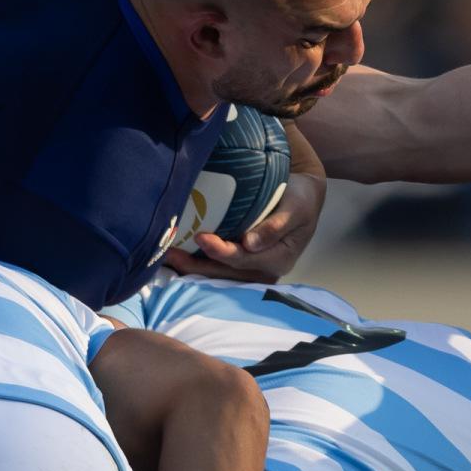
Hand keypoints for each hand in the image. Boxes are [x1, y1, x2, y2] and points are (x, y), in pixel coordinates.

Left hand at [163, 172, 325, 280]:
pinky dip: (197, 261)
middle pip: (225, 273)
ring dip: (192, 266)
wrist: (302, 197)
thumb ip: (276, 225)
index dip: (221, 252)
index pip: (243, 260)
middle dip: (196, 266)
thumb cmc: (300, 199)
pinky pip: (217, 265)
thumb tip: (250, 244)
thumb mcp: (296, 207)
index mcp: (278, 259)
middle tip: (170, 252)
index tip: (201, 237)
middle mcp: (263, 269)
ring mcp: (251, 267)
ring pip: (218, 273)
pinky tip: (178, 253)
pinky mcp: (241, 260)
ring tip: (168, 256)